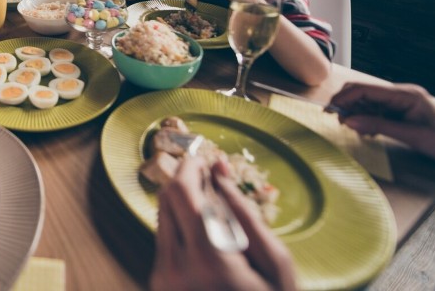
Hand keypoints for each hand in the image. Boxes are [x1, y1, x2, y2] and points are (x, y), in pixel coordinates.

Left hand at [150, 157, 295, 290]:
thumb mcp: (275, 263)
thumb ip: (244, 212)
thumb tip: (219, 170)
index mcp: (209, 259)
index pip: (183, 192)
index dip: (191, 167)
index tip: (205, 156)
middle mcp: (176, 267)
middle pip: (167, 199)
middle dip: (186, 180)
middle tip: (209, 174)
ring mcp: (163, 278)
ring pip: (163, 216)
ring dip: (183, 202)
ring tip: (214, 205)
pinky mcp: (159, 283)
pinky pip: (164, 238)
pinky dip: (181, 224)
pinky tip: (206, 231)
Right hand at [330, 82, 434, 158]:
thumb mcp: (412, 136)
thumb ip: (378, 126)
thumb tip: (349, 121)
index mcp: (405, 94)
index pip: (365, 89)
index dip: (344, 98)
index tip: (329, 110)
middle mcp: (401, 94)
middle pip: (363, 92)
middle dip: (348, 105)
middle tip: (338, 121)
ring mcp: (401, 102)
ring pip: (368, 102)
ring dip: (357, 114)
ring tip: (356, 130)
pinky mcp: (401, 111)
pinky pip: (377, 111)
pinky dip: (367, 119)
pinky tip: (368, 131)